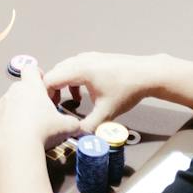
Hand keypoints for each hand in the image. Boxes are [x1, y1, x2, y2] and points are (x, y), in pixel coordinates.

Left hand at [0, 68, 81, 177]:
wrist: (17, 147)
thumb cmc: (42, 131)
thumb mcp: (66, 127)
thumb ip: (74, 124)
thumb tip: (80, 127)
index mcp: (32, 87)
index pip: (32, 69)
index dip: (37, 75)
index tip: (43, 85)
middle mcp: (14, 91)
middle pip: (22, 88)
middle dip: (30, 97)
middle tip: (39, 113)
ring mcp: (1, 103)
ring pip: (10, 101)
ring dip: (17, 109)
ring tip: (27, 126)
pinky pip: (1, 115)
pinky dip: (6, 121)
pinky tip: (15, 133)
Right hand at [43, 52, 158, 130]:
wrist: (147, 74)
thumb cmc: (127, 90)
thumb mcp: (107, 112)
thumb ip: (89, 126)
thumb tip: (77, 135)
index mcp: (80, 70)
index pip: (50, 80)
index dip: (45, 95)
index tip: (48, 110)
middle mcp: (80, 60)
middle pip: (55, 73)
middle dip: (51, 91)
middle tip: (53, 109)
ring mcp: (87, 57)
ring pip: (64, 70)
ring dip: (62, 86)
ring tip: (65, 102)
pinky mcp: (94, 58)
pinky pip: (74, 68)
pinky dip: (71, 81)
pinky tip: (81, 95)